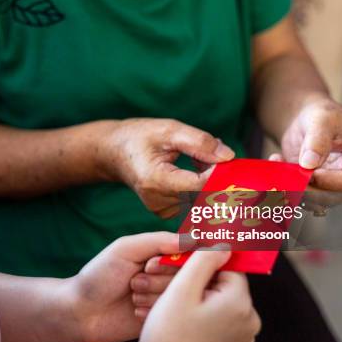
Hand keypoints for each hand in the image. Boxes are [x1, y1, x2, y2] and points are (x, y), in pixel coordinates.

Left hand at [67, 232, 183, 341]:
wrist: (81, 312)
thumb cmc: (99, 275)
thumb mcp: (125, 249)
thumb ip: (158, 240)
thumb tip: (193, 238)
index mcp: (159, 253)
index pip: (188, 252)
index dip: (172, 262)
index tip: (149, 265)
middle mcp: (166, 274)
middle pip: (187, 275)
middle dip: (158, 279)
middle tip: (134, 280)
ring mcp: (164, 296)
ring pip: (180, 294)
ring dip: (152, 295)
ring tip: (132, 294)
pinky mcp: (161, 317)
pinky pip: (171, 313)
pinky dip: (151, 310)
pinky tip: (134, 310)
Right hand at [100, 118, 233, 217]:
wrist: (113, 152)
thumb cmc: (140, 137)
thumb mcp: (169, 130)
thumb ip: (200, 143)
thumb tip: (228, 157)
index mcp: (156, 181)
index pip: (200, 185)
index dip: (219, 173)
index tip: (227, 158)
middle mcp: (158, 201)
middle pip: (202, 195)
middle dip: (216, 176)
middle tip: (216, 153)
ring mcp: (161, 209)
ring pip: (200, 199)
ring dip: (208, 180)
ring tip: (198, 158)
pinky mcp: (165, 211)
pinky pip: (193, 201)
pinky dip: (199, 186)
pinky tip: (194, 170)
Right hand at [136, 249, 260, 341]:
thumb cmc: (168, 337)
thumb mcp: (182, 290)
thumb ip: (204, 260)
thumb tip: (223, 244)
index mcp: (240, 304)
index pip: (228, 267)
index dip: (202, 264)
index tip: (180, 268)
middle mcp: (248, 322)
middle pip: (222, 285)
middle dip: (195, 282)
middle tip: (166, 287)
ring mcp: (240, 338)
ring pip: (216, 303)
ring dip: (193, 299)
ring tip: (164, 305)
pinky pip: (215, 322)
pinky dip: (196, 317)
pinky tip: (173, 320)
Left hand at [279, 99, 341, 191]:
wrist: (307, 122)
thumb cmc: (322, 115)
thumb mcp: (321, 119)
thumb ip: (317, 139)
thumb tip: (309, 163)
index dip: (332, 181)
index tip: (310, 172)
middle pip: (336, 196)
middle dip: (310, 188)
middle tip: (289, 173)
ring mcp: (338, 187)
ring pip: (317, 202)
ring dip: (294, 187)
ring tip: (280, 162)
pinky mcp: (319, 191)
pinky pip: (302, 198)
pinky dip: (286, 185)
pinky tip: (278, 162)